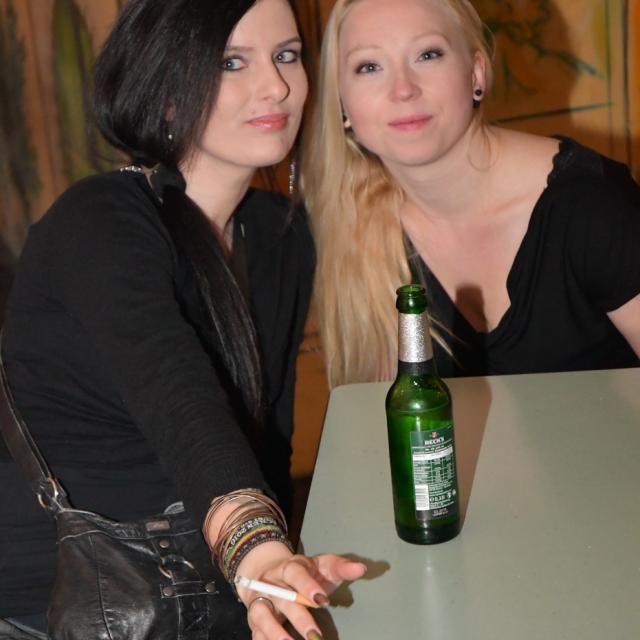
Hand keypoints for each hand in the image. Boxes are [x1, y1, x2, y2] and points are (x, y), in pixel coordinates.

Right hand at [237, 548, 365, 639]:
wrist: (265, 571)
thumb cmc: (303, 573)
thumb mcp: (321, 565)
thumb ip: (340, 567)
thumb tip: (360, 568)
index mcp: (290, 567)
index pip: (296, 573)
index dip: (307, 585)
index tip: (322, 600)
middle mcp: (272, 583)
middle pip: (282, 598)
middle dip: (297, 617)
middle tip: (314, 635)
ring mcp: (261, 600)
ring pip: (262, 614)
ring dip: (275, 632)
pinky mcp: (254, 619)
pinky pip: (256, 632)